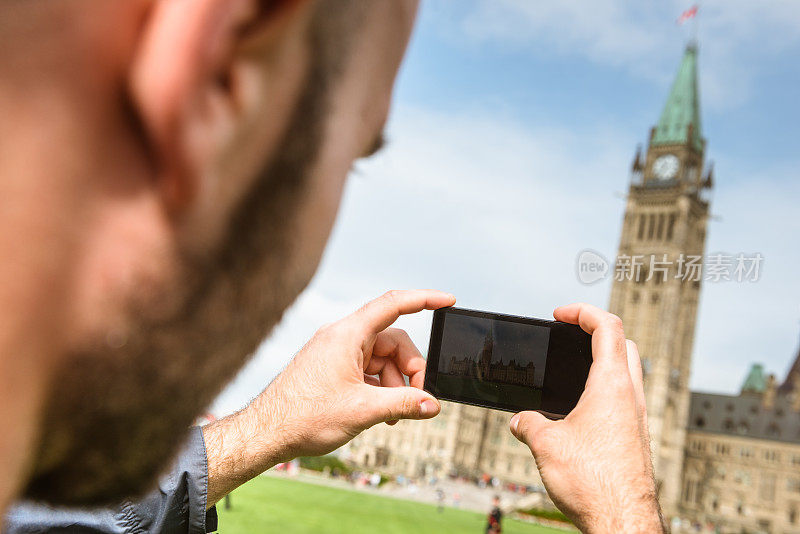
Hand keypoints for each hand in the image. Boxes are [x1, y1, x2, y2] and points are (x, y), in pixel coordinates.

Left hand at [204, 289, 454, 503]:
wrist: (266, 433)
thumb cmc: (303, 417)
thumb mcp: (362, 411)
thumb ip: (402, 404)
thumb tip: (432, 404)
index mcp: (347, 334)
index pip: (393, 304)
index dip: (424, 299)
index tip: (448, 300)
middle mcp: (342, 337)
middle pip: (393, 340)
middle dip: (409, 368)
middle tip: (416, 398)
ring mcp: (336, 353)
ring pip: (382, 358)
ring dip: (395, 383)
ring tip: (392, 413)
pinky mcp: (333, 368)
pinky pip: (367, 369)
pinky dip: (380, 387)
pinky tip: (380, 412)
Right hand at [509, 303, 663, 533]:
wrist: (622, 522)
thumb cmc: (593, 482)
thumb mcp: (546, 445)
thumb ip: (528, 423)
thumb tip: (520, 420)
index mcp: (611, 385)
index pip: (607, 326)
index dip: (582, 312)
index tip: (560, 314)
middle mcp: (631, 396)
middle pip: (623, 343)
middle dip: (596, 331)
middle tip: (569, 336)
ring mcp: (637, 417)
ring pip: (627, 371)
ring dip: (602, 361)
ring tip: (571, 372)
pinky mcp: (636, 437)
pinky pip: (624, 399)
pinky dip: (603, 390)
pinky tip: (579, 411)